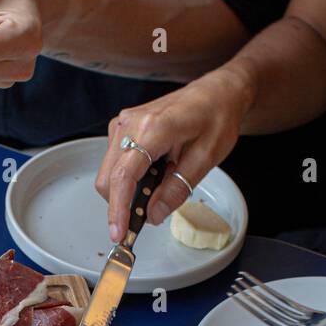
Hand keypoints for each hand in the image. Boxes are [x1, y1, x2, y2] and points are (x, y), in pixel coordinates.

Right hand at [95, 67, 251, 241]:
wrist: (216, 92)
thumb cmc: (217, 117)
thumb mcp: (206, 158)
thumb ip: (177, 189)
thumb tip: (152, 215)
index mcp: (153, 128)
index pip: (124, 177)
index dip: (118, 210)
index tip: (118, 233)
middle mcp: (130, 123)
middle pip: (108, 179)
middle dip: (122, 204)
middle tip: (150, 213)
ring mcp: (123, 124)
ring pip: (110, 173)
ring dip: (127, 190)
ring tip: (160, 183)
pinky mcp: (122, 127)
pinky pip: (116, 163)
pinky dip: (129, 178)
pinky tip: (154, 172)